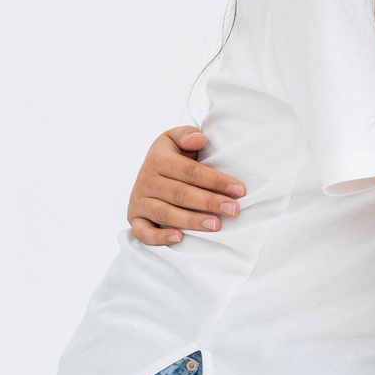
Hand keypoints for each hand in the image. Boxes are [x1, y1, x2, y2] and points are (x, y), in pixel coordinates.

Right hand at [127, 127, 245, 245]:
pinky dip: (159, 238)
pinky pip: (143, 232)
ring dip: (191, 221)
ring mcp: (139, 201)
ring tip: (215, 225)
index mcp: (157, 158)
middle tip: (233, 210)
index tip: (239, 190)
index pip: (190, 171)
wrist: (148, 174)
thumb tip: (200, 139)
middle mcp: (145, 180)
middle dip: (209, 202)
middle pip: (180, 193)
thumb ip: (187, 135)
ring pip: (165, 213)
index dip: (215, 180)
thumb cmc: (172, 157)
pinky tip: (180, 238)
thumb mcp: (175, 139)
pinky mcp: (135, 219)